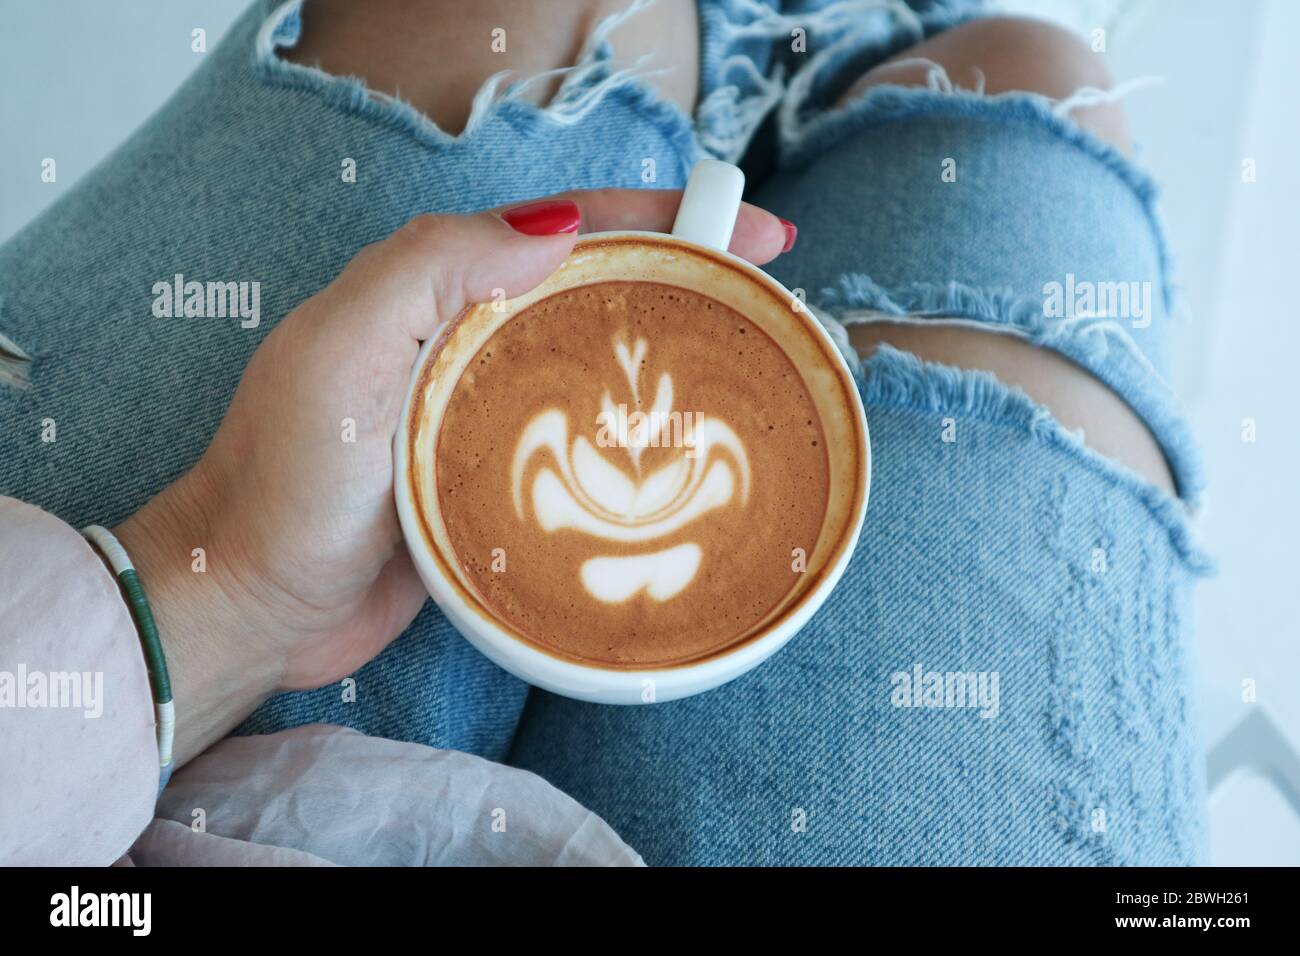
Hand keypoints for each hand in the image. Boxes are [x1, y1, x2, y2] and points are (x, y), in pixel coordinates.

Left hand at [114, 190, 791, 764]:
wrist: (252, 603)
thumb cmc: (285, 480)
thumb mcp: (344, 352)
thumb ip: (433, 269)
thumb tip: (559, 230)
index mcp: (438, 290)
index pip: (567, 228)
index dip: (662, 215)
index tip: (749, 230)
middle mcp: (469, 342)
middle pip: (599, 290)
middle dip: (687, 279)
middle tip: (772, 299)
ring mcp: (488, 414)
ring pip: (599, 367)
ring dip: (674, 359)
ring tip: (756, 367)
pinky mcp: (500, 481)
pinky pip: (585, 447)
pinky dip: (639, 441)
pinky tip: (686, 457)